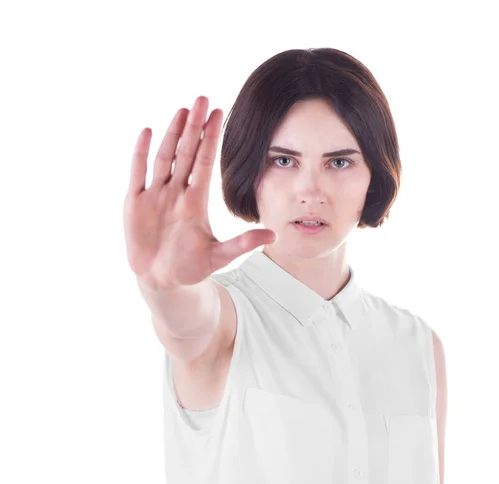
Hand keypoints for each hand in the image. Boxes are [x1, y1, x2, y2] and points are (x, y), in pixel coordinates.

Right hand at [123, 96, 275, 290]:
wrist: (161, 280)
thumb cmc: (190, 267)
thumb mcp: (219, 257)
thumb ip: (243, 244)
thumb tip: (274, 235)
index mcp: (196, 201)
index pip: (204, 162)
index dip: (211, 138)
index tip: (220, 114)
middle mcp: (177, 193)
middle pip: (185, 153)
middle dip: (194, 127)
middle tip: (202, 99)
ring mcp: (155, 196)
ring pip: (164, 158)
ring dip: (171, 134)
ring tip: (182, 110)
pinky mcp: (135, 204)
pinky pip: (138, 174)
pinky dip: (141, 154)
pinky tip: (147, 132)